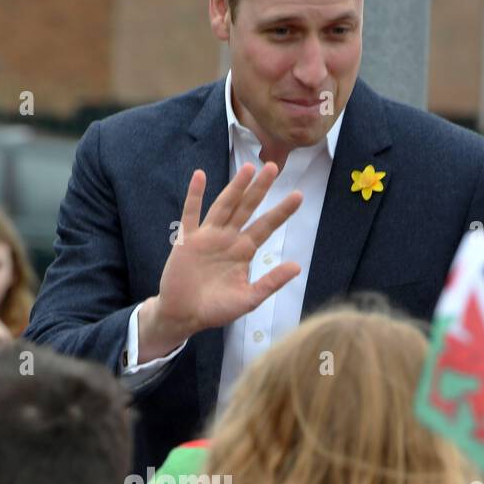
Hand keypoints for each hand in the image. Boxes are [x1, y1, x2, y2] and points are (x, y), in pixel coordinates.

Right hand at [138, 163, 302, 361]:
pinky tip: (200, 176)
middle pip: (247, 208)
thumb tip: (298, 266)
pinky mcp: (187, 240)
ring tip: (248, 168)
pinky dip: (195, 195)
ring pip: (224, 206)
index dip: (281, 211)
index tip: (298, 195)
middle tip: (274, 167)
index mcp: (244, 251)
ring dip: (235, 187)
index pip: (266, 226)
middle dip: (260, 189)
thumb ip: (271, 282)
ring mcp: (207, 237)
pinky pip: (191, 214)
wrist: (184, 316)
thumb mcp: (248, 299)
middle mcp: (228, 239)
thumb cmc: (216, 310)